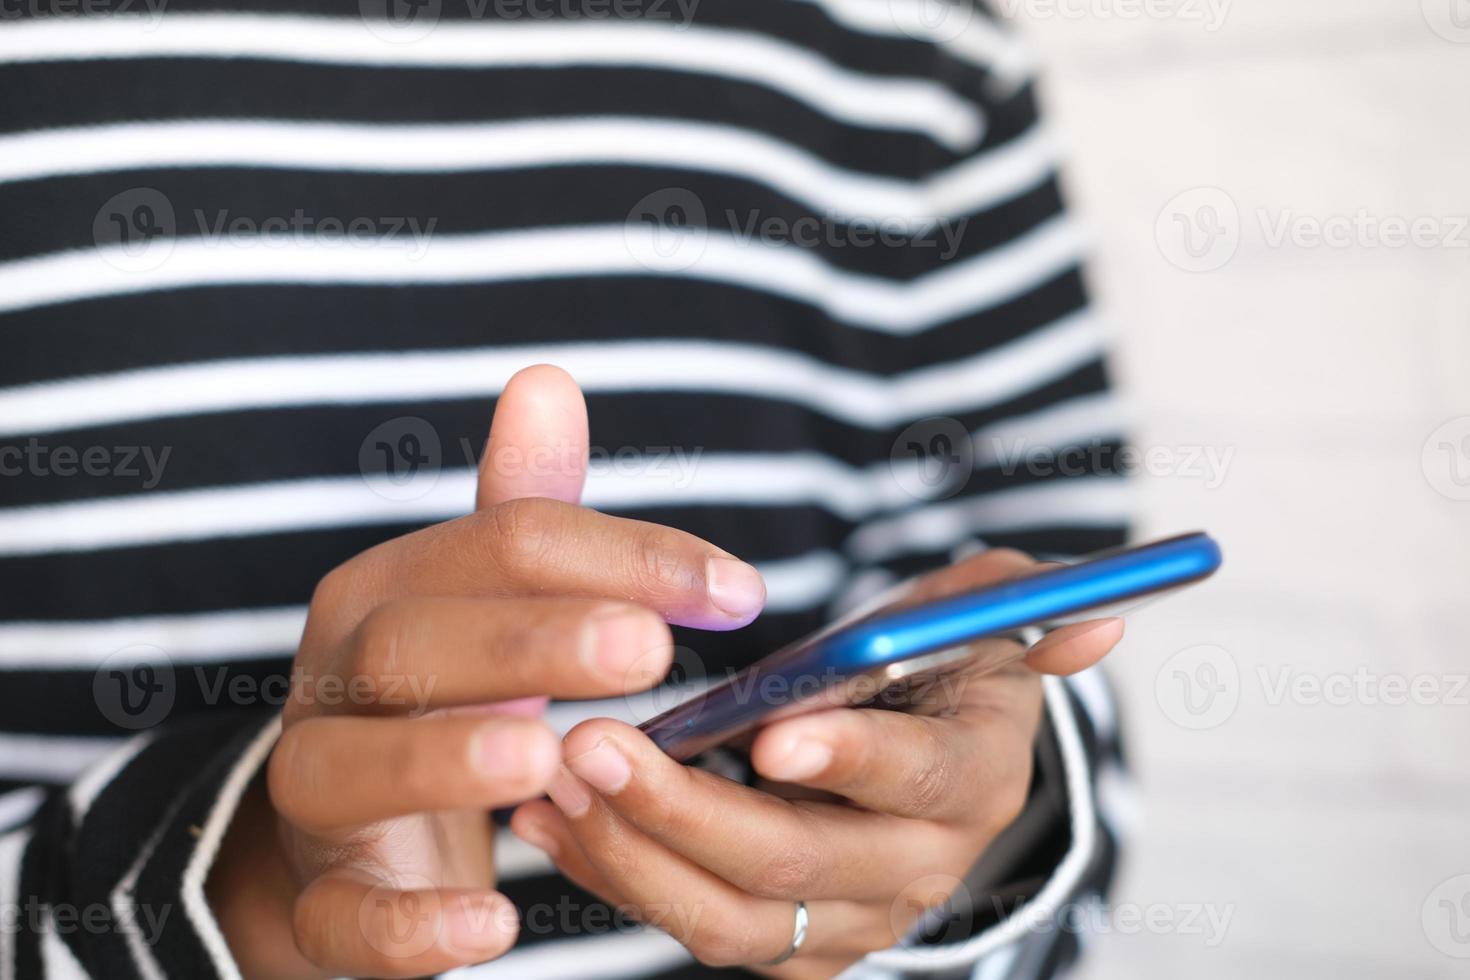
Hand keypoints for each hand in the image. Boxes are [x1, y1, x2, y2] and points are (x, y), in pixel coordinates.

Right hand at [206, 366, 768, 978]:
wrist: (346, 838)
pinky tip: (492, 921)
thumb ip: (525, 513)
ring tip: (549, 756)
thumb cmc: (442, 698)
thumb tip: (548, 381)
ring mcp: (319, 788)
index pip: (501, 543)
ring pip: (348, 764)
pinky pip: (342, 915)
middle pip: (414, 640)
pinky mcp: (322, 897)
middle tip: (648, 650)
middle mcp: (338, 678)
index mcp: (391, 589)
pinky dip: (408, 924)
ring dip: (446, 759)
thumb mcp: (483, 603)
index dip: (623, 558)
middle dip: (532, 638)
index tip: (737, 592)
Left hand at [509, 549, 1123, 977]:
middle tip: (589, 744)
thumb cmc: (937, 664)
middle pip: (800, 864)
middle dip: (687, 810)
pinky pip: (692, 927)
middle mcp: (919, 867)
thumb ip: (1023, 604)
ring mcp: (851, 919)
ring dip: (632, 854)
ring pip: (732, 919)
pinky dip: (618, 877)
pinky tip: (549, 821)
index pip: (919, 780)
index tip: (769, 731)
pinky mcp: (791, 945)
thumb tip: (1098, 621)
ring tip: (550, 781)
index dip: (852, 758)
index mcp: (974, 776)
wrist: (916, 752)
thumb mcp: (982, 617)